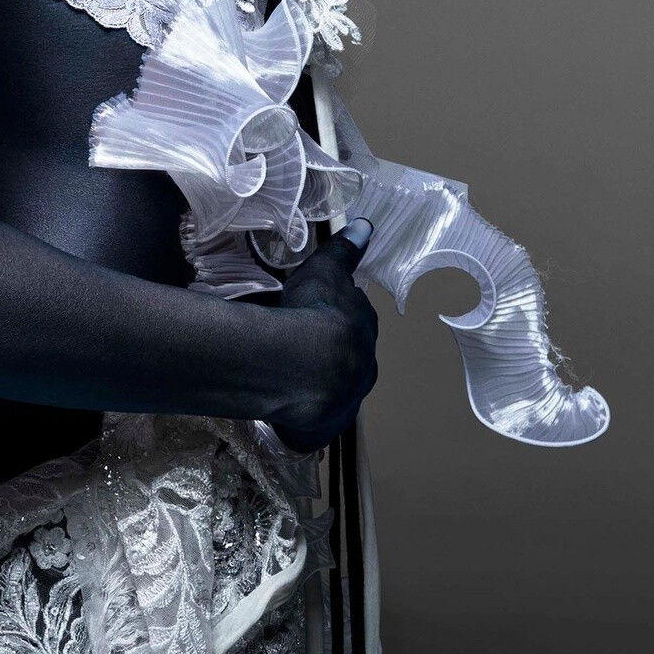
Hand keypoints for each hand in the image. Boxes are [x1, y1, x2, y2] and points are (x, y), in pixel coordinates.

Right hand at [269, 214, 378, 452]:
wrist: (306, 367)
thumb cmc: (315, 312)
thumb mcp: (325, 272)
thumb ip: (343, 252)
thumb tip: (367, 226)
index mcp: (364, 331)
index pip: (356, 321)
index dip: (337, 317)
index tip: (319, 314)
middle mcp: (363, 368)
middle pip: (349, 358)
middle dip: (331, 352)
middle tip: (303, 345)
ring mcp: (346, 400)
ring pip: (335, 389)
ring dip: (319, 384)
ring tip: (291, 376)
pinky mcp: (326, 427)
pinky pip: (315, 419)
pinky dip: (303, 415)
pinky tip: (286, 408)